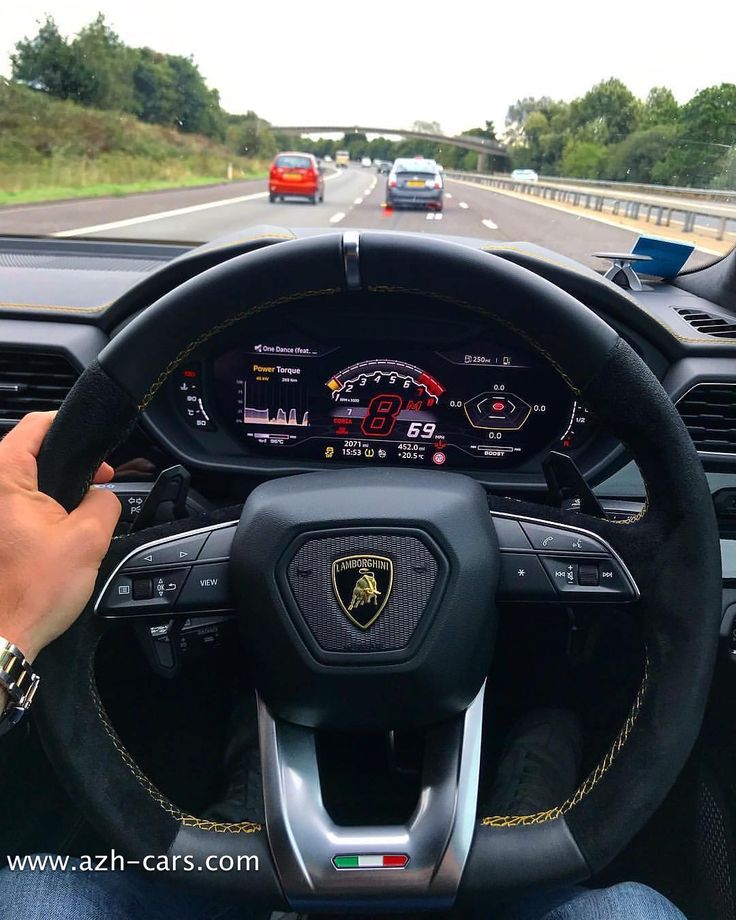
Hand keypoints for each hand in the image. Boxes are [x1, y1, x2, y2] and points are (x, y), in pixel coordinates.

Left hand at [0, 412, 120, 661]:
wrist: (0, 637)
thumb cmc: (30, 592)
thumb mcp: (89, 538)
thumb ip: (105, 503)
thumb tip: (105, 496)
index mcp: (4, 478)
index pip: (34, 425)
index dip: (68, 427)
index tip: (92, 445)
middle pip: (26, 453)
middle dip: (66, 463)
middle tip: (96, 481)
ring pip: (20, 484)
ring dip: (51, 491)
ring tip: (78, 510)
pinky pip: (13, 509)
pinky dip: (35, 512)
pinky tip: (55, 532)